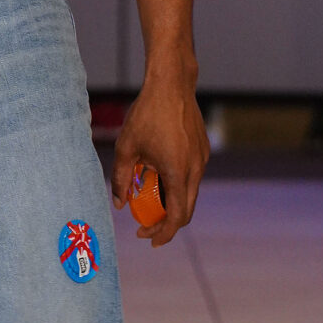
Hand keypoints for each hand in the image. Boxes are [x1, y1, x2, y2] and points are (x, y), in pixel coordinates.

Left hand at [111, 65, 207, 247]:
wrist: (171, 84)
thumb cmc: (147, 114)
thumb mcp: (126, 148)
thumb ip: (122, 179)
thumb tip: (119, 204)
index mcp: (178, 172)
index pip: (177, 217)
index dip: (163, 233)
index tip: (148, 239)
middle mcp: (196, 169)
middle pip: (186, 210)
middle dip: (166, 223)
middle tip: (145, 227)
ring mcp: (202, 158)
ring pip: (190, 193)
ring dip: (171, 203)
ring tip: (147, 200)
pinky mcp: (202, 149)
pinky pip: (191, 176)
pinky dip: (177, 185)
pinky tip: (158, 176)